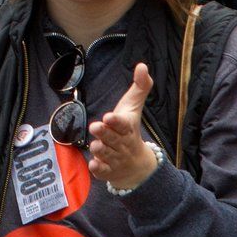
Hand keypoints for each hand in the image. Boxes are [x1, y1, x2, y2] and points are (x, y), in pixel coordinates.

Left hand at [86, 64, 157, 191]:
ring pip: (107, 154)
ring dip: (100, 150)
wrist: (137, 167)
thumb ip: (139, 88)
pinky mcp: (108, 170)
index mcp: (128, 129)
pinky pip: (103, 171)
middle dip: (105, 133)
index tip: (108, 116)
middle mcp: (121, 144)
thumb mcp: (133, 109)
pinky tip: (93, 165)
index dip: (116, 122)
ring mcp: (115, 158)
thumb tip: (143, 66)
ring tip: (95, 145)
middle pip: (113, 138)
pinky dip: (99, 169)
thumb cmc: (129, 131)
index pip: (123, 124)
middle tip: (96, 126)